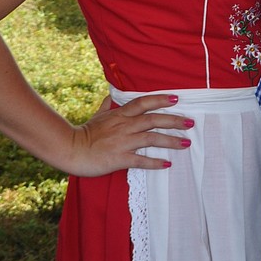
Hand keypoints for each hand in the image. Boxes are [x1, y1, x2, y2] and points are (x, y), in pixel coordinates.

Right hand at [66, 93, 192, 175]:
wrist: (70, 150)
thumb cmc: (84, 134)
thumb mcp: (96, 116)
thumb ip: (106, 106)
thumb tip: (109, 96)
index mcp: (119, 115)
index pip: (143, 103)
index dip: (160, 100)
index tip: (177, 99)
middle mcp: (124, 126)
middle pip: (153, 119)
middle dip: (174, 120)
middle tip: (190, 122)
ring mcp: (122, 141)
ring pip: (151, 138)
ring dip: (170, 140)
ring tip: (185, 143)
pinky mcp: (119, 158)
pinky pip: (140, 159)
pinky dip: (154, 162)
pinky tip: (167, 164)